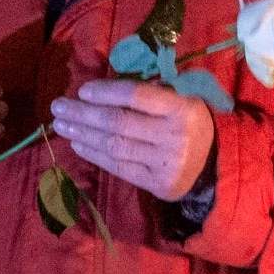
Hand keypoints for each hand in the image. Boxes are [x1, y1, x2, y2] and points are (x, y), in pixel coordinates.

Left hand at [49, 79, 215, 202]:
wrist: (216, 164)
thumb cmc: (190, 124)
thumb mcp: (182, 100)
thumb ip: (150, 94)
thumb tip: (101, 89)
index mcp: (182, 108)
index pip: (135, 96)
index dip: (105, 92)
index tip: (82, 90)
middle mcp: (174, 136)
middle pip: (118, 122)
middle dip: (83, 113)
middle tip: (58, 106)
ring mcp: (164, 163)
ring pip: (115, 146)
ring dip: (82, 135)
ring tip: (61, 125)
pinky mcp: (156, 184)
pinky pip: (119, 167)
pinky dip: (94, 155)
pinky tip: (77, 144)